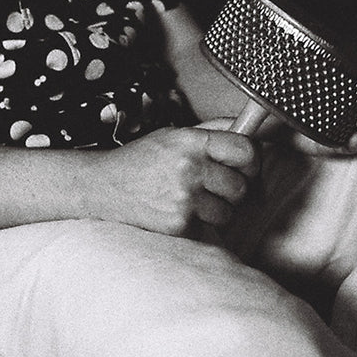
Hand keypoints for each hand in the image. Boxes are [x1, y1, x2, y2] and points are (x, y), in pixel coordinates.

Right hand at [98, 126, 257, 236]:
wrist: (105, 187)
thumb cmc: (142, 160)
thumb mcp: (174, 134)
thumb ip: (212, 131)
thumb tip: (248, 127)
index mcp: (191, 141)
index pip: (245, 150)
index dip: (251, 160)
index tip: (245, 165)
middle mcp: (190, 168)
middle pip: (241, 186)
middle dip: (233, 188)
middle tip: (214, 186)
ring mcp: (185, 199)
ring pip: (228, 212)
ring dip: (218, 210)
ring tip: (195, 200)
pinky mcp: (179, 225)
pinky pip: (208, 229)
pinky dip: (199, 224)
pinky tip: (181, 212)